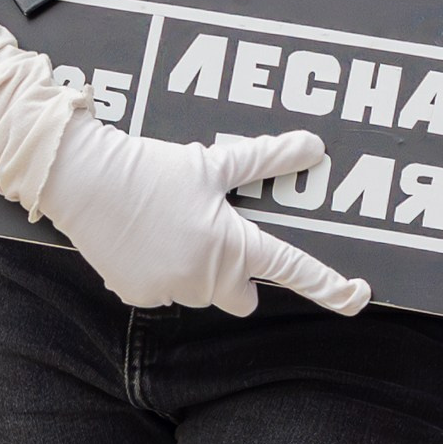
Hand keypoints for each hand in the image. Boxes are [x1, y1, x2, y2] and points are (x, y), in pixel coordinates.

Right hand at [36, 119, 368, 318]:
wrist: (83, 181)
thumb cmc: (151, 169)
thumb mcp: (213, 162)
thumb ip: (266, 159)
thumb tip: (313, 146)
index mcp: (233, 245)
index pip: (293, 270)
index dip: (330, 286)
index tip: (359, 297)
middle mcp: (207, 277)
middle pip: (244, 298)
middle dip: (237, 278)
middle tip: (216, 239)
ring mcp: (173, 291)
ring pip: (202, 293)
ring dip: (198, 272)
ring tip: (170, 229)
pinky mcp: (140, 296)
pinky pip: (165, 293)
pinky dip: (161, 273)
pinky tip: (144, 241)